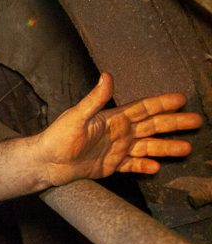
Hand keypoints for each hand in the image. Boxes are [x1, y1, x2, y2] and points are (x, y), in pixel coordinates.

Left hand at [37, 72, 202, 185]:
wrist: (46, 162)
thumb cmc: (57, 137)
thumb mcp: (76, 116)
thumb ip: (95, 99)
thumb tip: (107, 76)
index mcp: (113, 118)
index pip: (143, 108)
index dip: (162, 103)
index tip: (182, 99)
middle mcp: (119, 133)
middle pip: (153, 126)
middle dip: (175, 123)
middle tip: (197, 121)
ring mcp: (116, 150)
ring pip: (148, 147)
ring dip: (167, 147)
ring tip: (187, 148)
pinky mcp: (111, 166)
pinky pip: (133, 166)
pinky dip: (145, 166)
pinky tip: (158, 167)